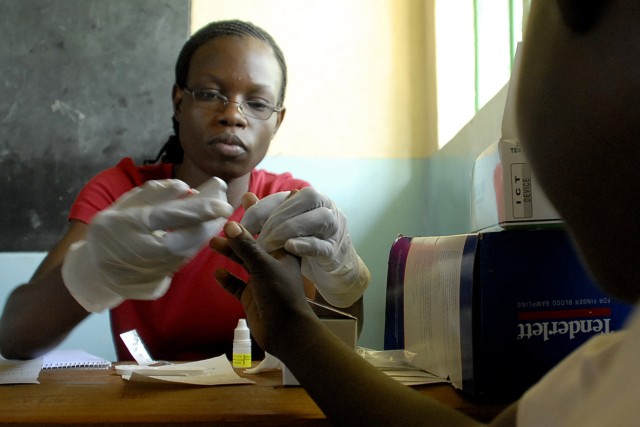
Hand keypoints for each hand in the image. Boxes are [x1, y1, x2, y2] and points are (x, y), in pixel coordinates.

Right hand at [62, 178, 232, 311]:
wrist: (94, 270)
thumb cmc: (111, 229)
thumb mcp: (125, 204)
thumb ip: (155, 193)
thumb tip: (186, 188)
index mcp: (130, 226)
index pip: (172, 216)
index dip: (201, 209)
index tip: (224, 203)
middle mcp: (140, 252)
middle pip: (186, 240)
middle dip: (209, 225)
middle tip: (224, 210)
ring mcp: (146, 273)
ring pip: (186, 254)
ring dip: (203, 236)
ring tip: (214, 220)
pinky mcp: (153, 287)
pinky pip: (179, 265)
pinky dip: (190, 250)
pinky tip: (197, 237)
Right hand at [212, 221, 313, 353]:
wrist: (285, 332)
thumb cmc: (281, 294)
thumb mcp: (263, 266)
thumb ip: (246, 246)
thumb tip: (230, 225)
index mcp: (283, 253)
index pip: (274, 227)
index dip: (264, 212)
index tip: (252, 196)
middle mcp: (272, 264)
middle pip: (255, 243)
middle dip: (241, 232)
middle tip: (226, 218)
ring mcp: (261, 281)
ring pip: (243, 262)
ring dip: (230, 253)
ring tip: (213, 243)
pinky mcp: (251, 297)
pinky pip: (237, 285)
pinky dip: (228, 279)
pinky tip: (218, 273)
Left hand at [240, 187, 369, 306]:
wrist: (334, 267)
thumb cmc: (305, 242)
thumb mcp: (284, 227)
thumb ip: (267, 214)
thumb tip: (246, 197)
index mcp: (311, 198)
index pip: (284, 196)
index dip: (259, 210)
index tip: (241, 228)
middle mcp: (326, 207)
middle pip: (303, 201)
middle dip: (274, 220)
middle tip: (254, 240)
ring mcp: (335, 228)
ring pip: (317, 219)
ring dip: (289, 230)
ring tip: (267, 247)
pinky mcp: (336, 251)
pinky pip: (323, 244)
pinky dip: (305, 245)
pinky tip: (288, 247)